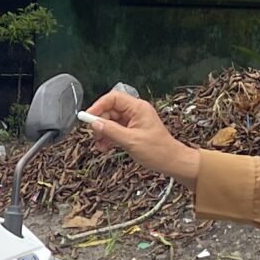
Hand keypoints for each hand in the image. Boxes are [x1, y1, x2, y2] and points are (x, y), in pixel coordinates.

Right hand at [82, 89, 201, 187]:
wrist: (171, 162)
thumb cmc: (158, 151)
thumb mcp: (131, 141)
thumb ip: (111, 131)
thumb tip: (94, 123)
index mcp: (138, 108)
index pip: (113, 98)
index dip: (99, 106)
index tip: (88, 116)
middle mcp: (135, 111)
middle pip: (110, 109)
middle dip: (100, 122)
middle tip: (94, 134)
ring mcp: (134, 120)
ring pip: (111, 120)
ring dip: (103, 131)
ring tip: (100, 144)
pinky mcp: (133, 130)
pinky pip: (116, 129)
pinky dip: (109, 137)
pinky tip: (105, 146)